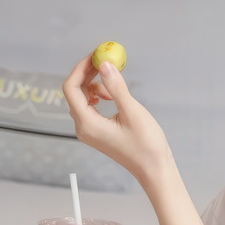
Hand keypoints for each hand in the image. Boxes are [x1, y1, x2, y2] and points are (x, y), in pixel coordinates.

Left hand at [62, 56, 173, 187]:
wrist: (153, 169)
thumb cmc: (146, 146)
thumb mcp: (132, 112)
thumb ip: (116, 87)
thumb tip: (105, 65)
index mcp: (87, 123)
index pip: (71, 88)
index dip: (81, 68)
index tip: (95, 55)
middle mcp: (83, 128)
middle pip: (74, 92)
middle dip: (88, 73)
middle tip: (104, 60)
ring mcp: (88, 131)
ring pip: (81, 98)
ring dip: (94, 85)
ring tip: (114, 84)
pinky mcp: (96, 131)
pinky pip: (89, 107)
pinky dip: (98, 95)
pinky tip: (112, 96)